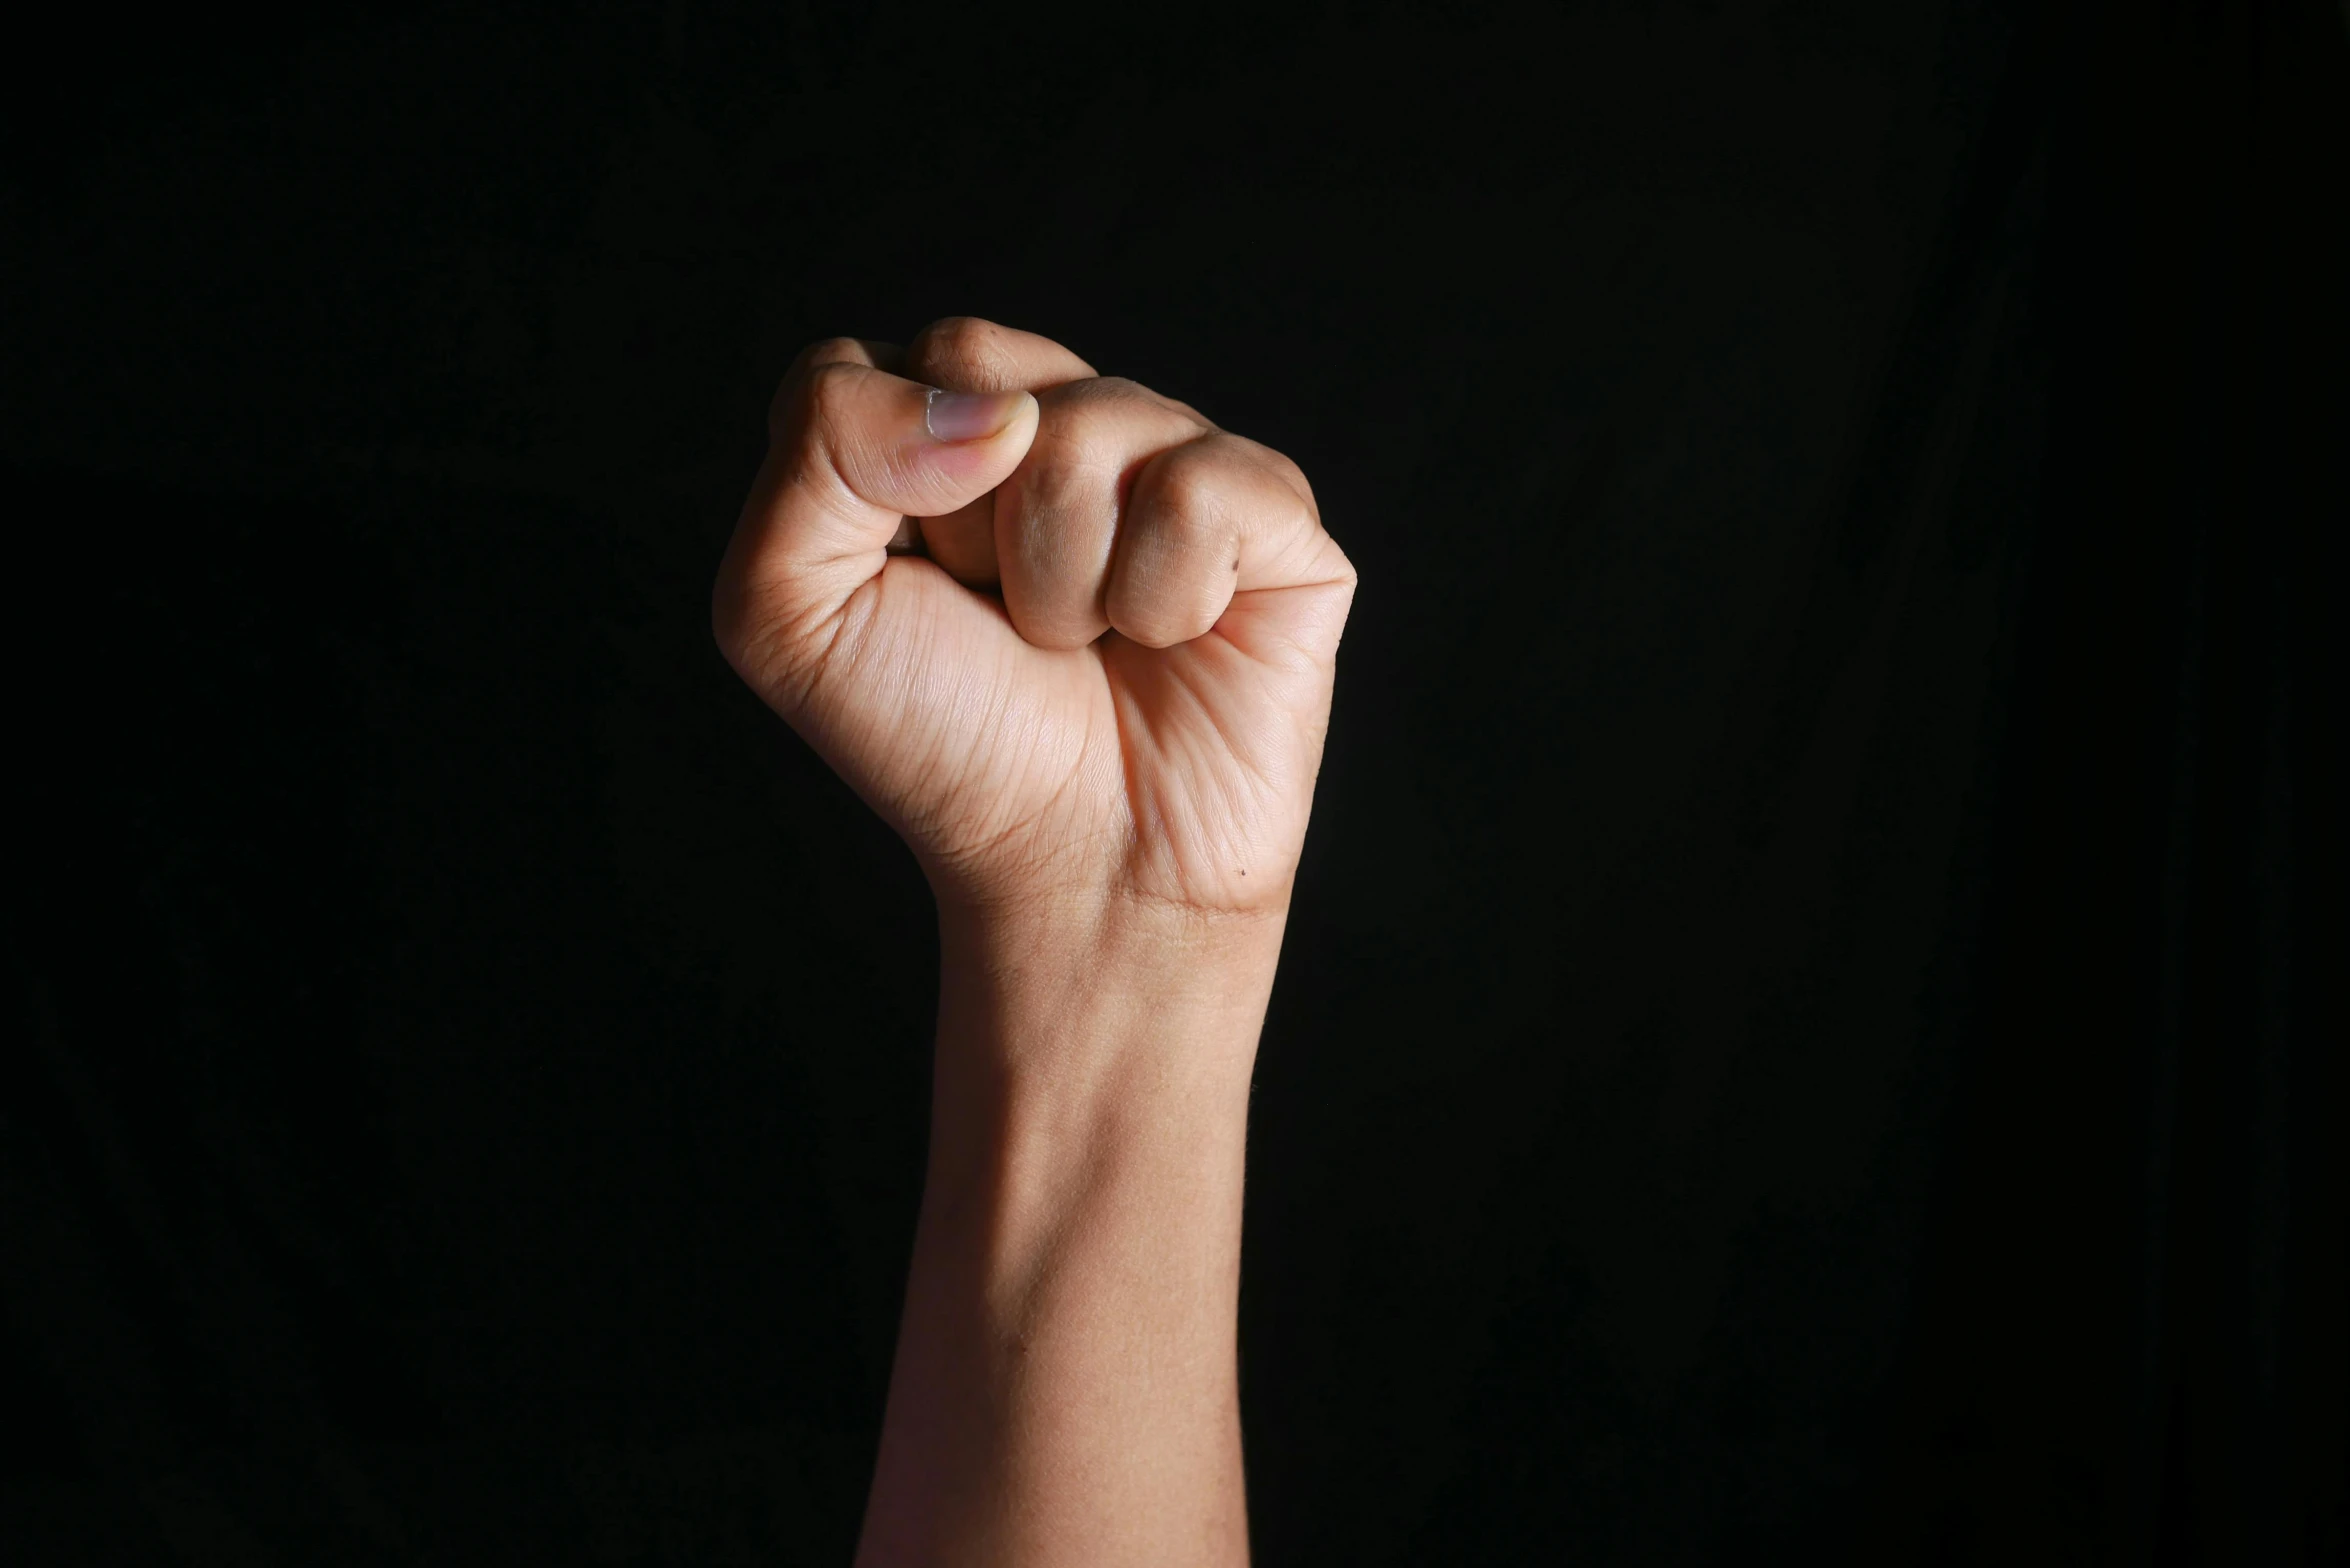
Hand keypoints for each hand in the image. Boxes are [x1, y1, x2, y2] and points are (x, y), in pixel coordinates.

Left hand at [712, 317, 1355, 929]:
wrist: (1076, 873)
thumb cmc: (941, 743)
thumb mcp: (787, 608)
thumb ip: (819, 446)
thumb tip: (997, 409)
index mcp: (945, 424)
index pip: (892, 358)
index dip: (885, 481)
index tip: (916, 585)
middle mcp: (1066, 420)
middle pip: (987, 368)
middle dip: (970, 523)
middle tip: (1003, 615)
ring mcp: (1177, 456)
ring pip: (1096, 425)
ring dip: (1064, 581)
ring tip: (1086, 644)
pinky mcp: (1277, 515)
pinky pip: (1204, 491)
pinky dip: (1166, 596)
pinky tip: (1171, 641)